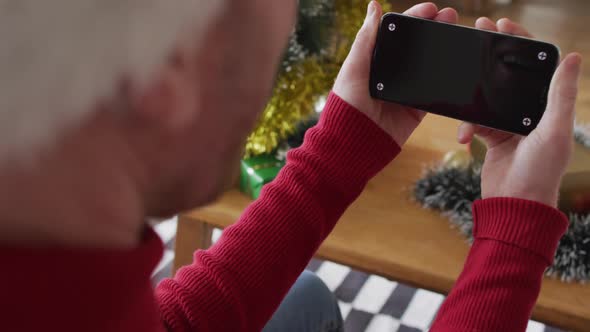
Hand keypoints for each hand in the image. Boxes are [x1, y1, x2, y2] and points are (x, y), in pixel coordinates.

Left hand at [333, 1, 458, 145]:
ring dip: (444, 50)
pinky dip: (446, 79)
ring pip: (429, 66)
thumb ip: (366, 38)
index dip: (415, 18)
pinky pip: (434, 92)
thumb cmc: (347, 104)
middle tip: (451, 16)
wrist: (354, 143)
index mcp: (375, 60)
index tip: (431, 9)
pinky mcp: (416, 109)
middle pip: (417, 46)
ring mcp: (405, 90)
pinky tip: (458, 64)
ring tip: (458, 34)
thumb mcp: (354, 67)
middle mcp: (391, 73)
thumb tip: (374, 6)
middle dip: (434, 29)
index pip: (398, 33)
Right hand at [457, 18, 582, 206]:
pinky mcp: (492, 137)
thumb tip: (574, 57)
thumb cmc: (540, 172)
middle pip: (509, 75)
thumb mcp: (554, 130)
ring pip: (488, 98)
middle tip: (478, 34)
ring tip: (460, 84)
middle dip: (493, 56)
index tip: (503, 27)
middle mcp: (531, 113)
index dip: (521, 43)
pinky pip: (475, 121)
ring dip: (475, 95)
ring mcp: (510, 125)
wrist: (514, 205)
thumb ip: (560, 94)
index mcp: (550, 107)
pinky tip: (463, 136)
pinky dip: (467, 126)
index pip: (536, 66)